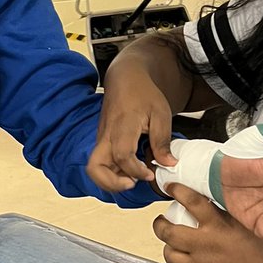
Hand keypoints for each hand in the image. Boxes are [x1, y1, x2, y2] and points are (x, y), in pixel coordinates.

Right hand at [87, 66, 175, 191]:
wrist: (125, 79)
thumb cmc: (143, 93)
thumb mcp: (161, 113)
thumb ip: (163, 140)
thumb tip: (168, 163)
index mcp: (122, 126)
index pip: (122, 155)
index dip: (135, 170)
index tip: (150, 174)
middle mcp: (107, 135)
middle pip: (95, 167)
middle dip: (111, 183)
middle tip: (132, 183)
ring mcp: (102, 139)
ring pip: (94, 168)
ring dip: (110, 181)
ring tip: (131, 179)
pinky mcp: (103, 142)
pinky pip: (101, 162)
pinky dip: (112, 173)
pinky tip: (130, 170)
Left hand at [153, 185, 262, 262]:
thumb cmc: (262, 251)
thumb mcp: (244, 224)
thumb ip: (222, 215)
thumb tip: (204, 203)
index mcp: (217, 226)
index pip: (190, 202)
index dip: (177, 191)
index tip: (171, 188)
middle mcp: (205, 246)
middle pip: (168, 233)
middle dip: (160, 225)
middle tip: (161, 221)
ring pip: (170, 256)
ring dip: (168, 247)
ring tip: (173, 243)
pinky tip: (194, 259)